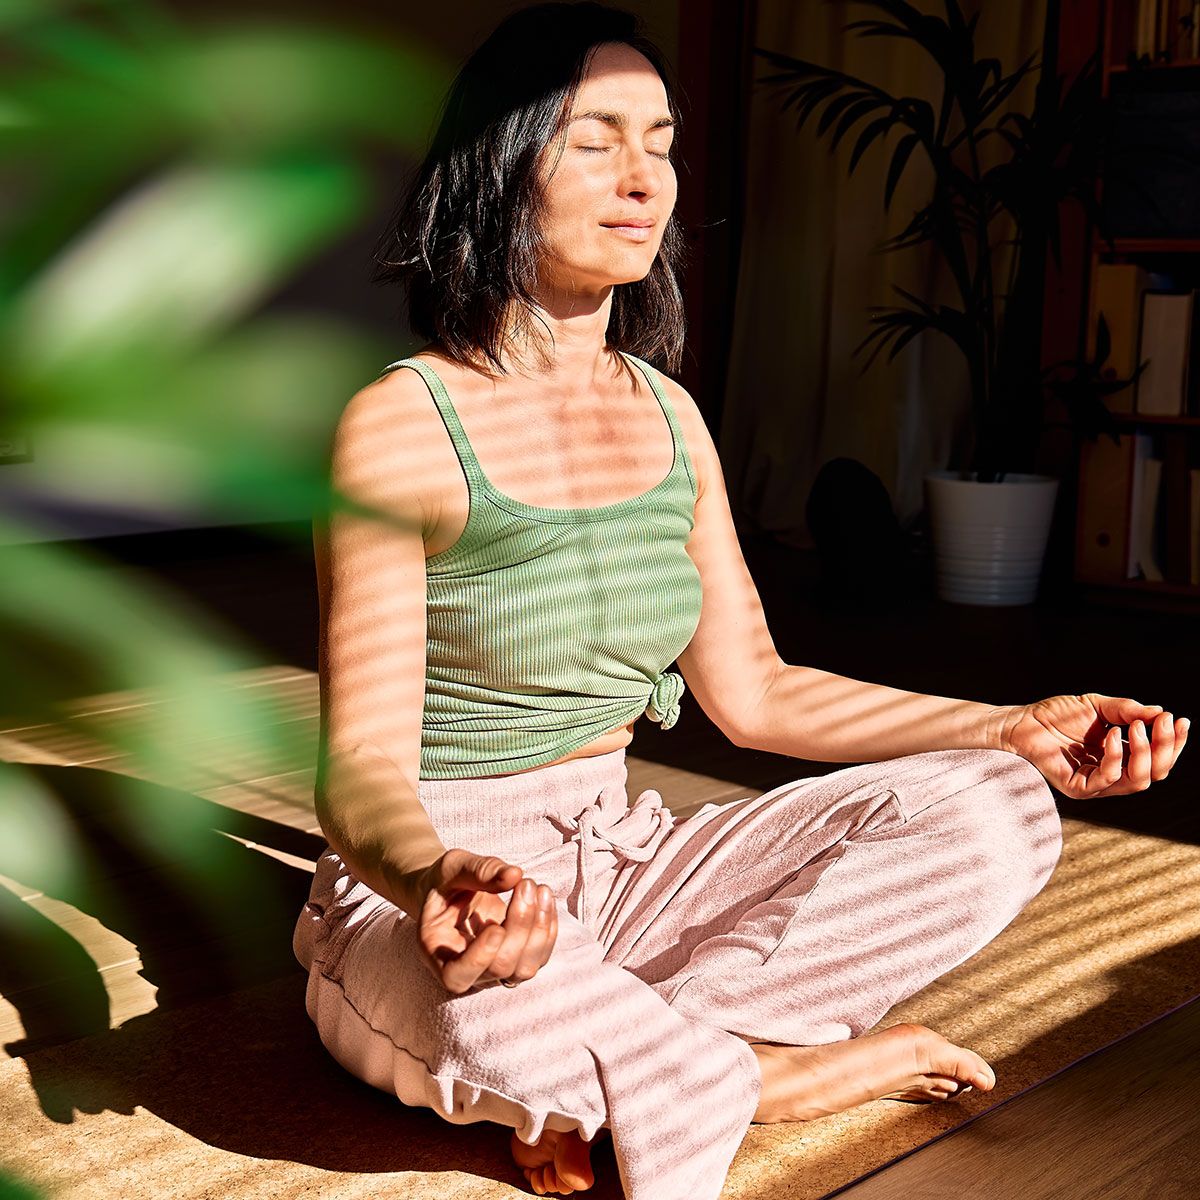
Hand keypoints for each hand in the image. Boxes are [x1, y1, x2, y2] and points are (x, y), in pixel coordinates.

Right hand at [410, 849, 558, 994]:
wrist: (453, 888)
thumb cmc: (446, 880)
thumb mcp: (452, 867)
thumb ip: (478, 870)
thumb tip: (514, 874)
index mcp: (436, 952)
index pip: (456, 976)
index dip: (479, 958)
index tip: (497, 927)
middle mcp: (466, 969)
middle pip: (499, 967)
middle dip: (519, 925)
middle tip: (525, 883)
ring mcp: (494, 969)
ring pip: (524, 969)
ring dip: (539, 929)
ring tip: (540, 888)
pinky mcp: (517, 960)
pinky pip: (539, 957)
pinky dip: (548, 929)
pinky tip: (545, 898)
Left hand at [1001, 694, 1188, 798]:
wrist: (1022, 720)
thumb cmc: (1057, 714)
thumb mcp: (1099, 706)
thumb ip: (1128, 710)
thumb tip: (1161, 713)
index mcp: (1121, 758)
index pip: (1158, 759)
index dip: (1173, 742)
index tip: (1180, 720)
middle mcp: (1112, 774)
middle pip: (1155, 773)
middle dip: (1165, 747)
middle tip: (1163, 722)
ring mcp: (1096, 784)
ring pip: (1138, 781)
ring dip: (1144, 752)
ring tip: (1135, 726)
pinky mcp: (1078, 788)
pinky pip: (1108, 779)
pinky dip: (1116, 756)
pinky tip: (1111, 736)